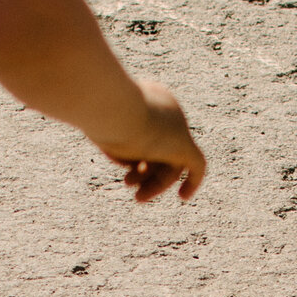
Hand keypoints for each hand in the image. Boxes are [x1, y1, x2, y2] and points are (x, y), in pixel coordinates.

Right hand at [93, 80, 206, 201]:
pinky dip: (192, 182)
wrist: (109, 107)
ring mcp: (177, 127)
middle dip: (145, 171)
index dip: (137, 154)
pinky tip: (183, 196)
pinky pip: (197, 166)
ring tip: (138, 198)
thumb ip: (117, 138)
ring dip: (156, 183)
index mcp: (151, 98)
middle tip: (128, 184)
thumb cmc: (100, 116)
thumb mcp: (105, 128)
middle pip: (161, 149)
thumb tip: (124, 154)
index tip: (124, 167)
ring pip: (172, 163)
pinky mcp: (183, 144)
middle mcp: (168, 110)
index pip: (150, 132)